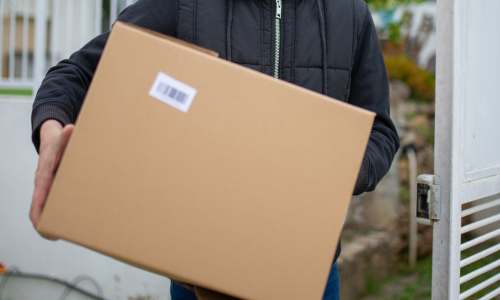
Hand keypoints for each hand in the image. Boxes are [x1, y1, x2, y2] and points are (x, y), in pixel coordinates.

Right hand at [30, 120, 73, 239]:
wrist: (53, 138)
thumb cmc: (58, 140)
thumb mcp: (62, 138)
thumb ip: (67, 135)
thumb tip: (71, 129)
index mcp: (44, 175)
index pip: (38, 197)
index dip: (38, 213)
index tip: (40, 226)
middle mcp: (43, 183)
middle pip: (40, 207)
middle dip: (44, 223)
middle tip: (52, 237)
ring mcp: (49, 186)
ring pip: (47, 206)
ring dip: (53, 219)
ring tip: (63, 233)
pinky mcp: (55, 187)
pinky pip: (55, 201)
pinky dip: (60, 210)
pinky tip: (72, 218)